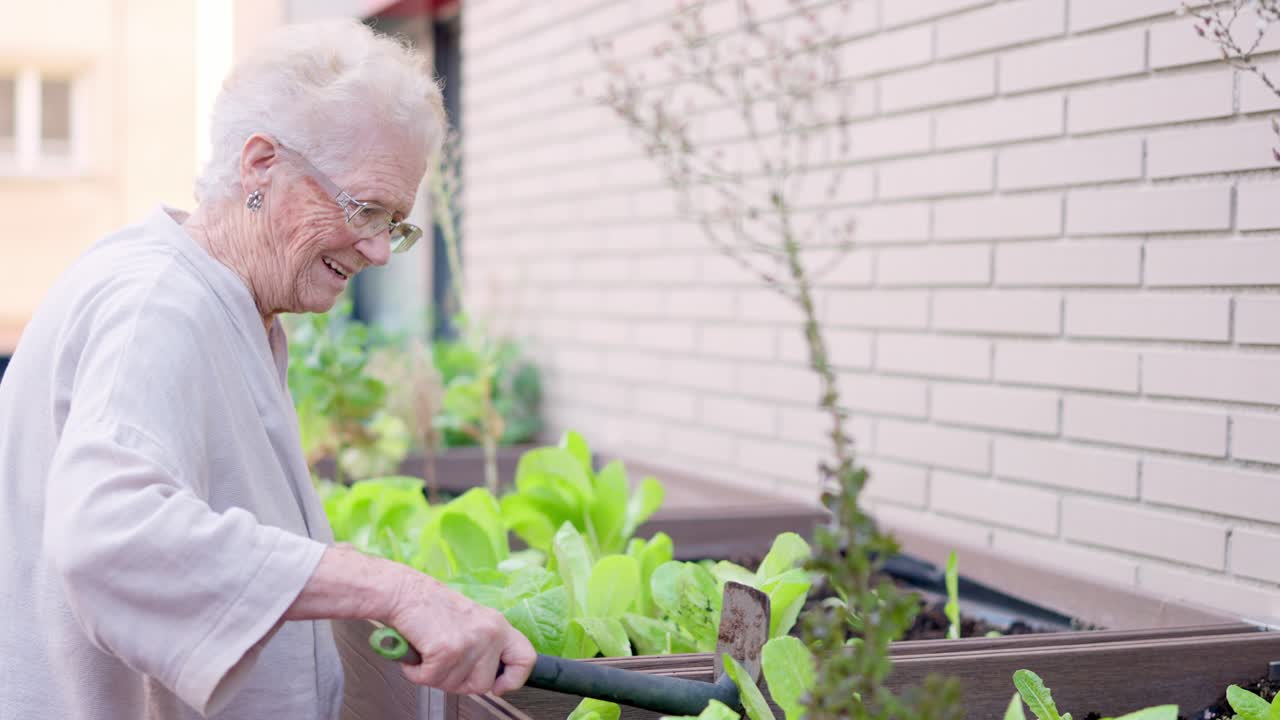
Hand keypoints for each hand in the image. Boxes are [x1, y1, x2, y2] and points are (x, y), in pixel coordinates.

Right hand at [386, 572, 535, 695]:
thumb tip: (492, 679)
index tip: (499, 686)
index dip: (514, 680)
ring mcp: (470, 642)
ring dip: (435, 675)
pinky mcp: (447, 650)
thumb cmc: (431, 607)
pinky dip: (417, 672)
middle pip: (483, 684)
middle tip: (444, 663)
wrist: (404, 591)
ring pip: (455, 685)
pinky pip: (430, 679)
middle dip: (459, 682)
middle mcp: (490, 632)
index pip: (526, 659)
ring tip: (429, 651)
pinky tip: (417, 653)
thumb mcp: (472, 622)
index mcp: (498, 625)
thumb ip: (485, 646)